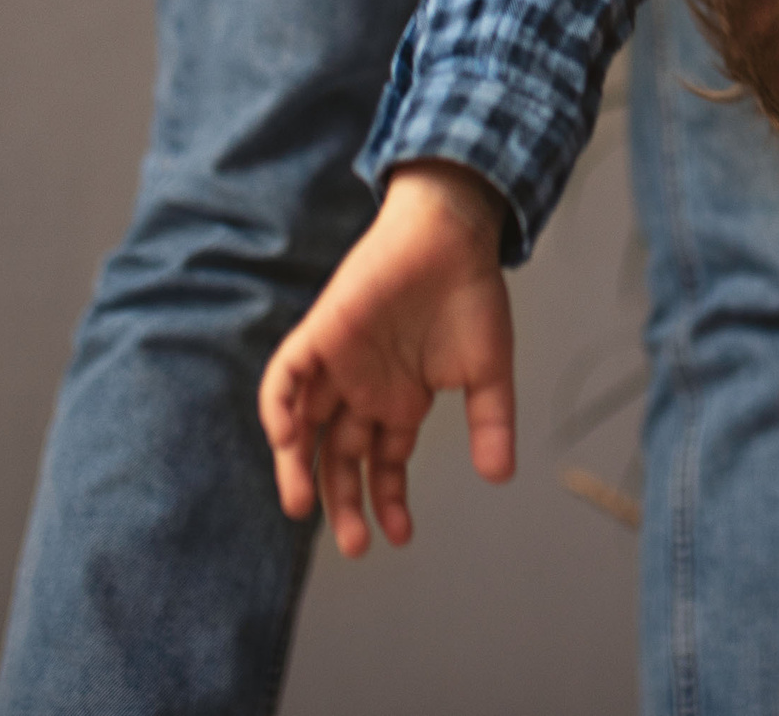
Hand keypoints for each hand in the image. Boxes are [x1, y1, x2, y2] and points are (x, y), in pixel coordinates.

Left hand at [258, 161, 516, 556]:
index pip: (382, 465)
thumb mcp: (488, 372)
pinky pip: (285, 376)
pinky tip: (287, 439)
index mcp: (401, 401)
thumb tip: (499, 476)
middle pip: (340, 458)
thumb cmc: (470, 294)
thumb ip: (490, 424)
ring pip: (304, 426)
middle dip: (343, 503)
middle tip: (353, 544)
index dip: (387, 502)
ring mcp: (338, 364)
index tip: (397, 537)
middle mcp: (364, 389)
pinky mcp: (320, 334)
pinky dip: (279, 407)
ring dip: (299, 467)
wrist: (452, 234)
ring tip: (303, 507)